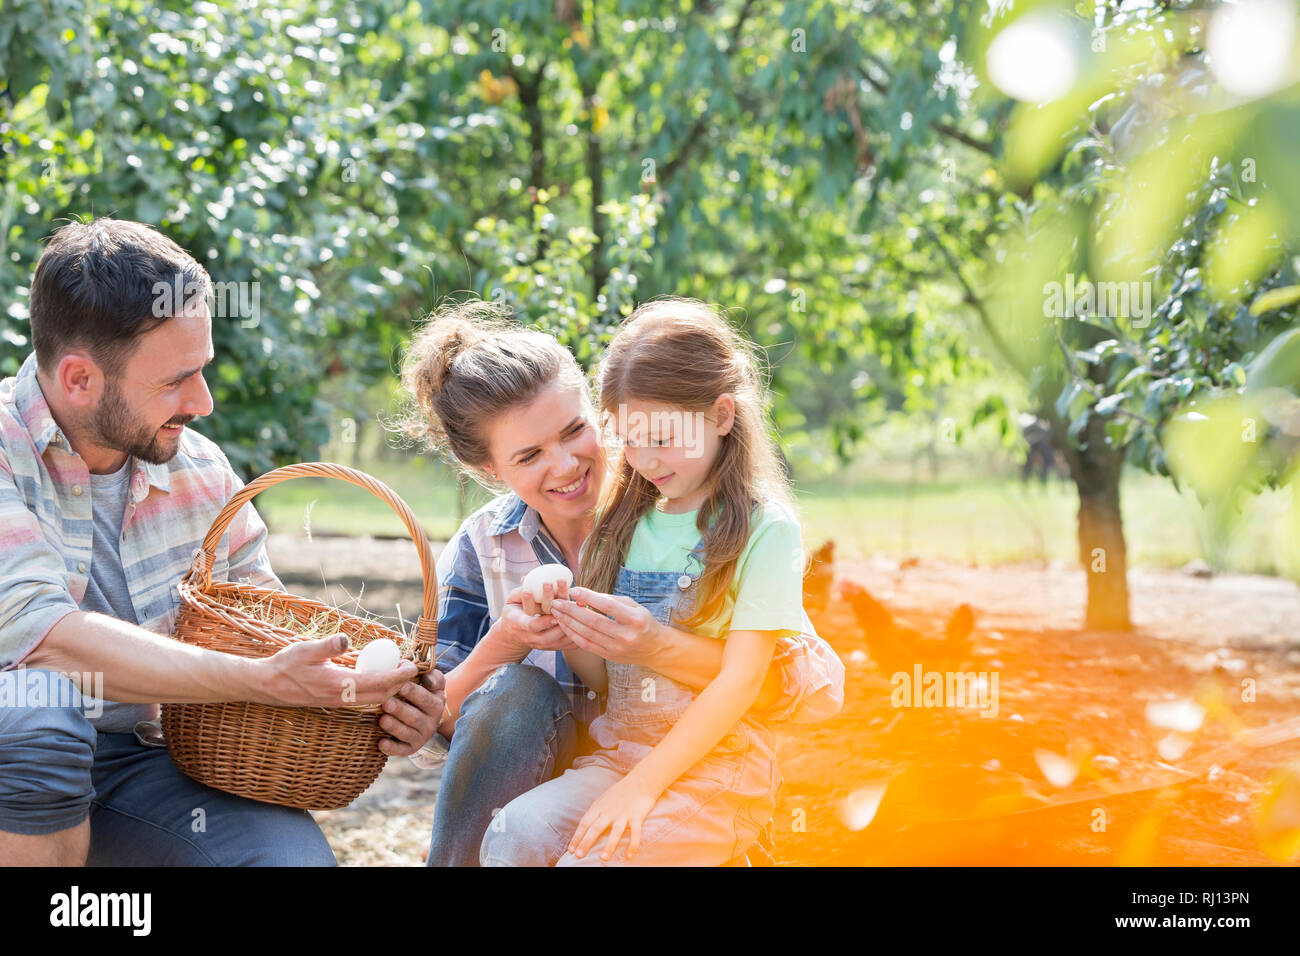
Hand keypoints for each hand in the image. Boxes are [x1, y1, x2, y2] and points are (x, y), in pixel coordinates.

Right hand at [260, 635, 417, 707]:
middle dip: (400, 684)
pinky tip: (379, 675)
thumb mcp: (304, 650)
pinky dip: (377, 689)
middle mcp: (342, 697)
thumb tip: (346, 639)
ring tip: (398, 670)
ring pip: (374, 699)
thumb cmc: (285, 665)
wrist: (267, 685)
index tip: (412, 666)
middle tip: (409, 666)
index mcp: (338, 685)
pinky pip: (364, 698)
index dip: (399, 676)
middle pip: (382, 695)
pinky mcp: (336, 701)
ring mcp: (339, 702)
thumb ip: (327, 646)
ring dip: (390, 688)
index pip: (378, 683)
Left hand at [378, 668, 447, 755]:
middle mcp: (432, 722)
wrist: (425, 718)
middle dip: (401, 710)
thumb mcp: (432, 684)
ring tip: (382, 720)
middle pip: (416, 717)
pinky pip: (402, 750)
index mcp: (436, 704)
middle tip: (386, 703)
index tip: (401, 685)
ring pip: (408, 734)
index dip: (415, 693)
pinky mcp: (412, 748)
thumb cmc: (422, 694)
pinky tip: (381, 743)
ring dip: (395, 727)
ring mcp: (422, 736)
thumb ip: (431, 675)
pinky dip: (392, 748)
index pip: (427, 699)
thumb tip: (423, 674)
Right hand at [494, 584, 574, 655]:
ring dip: (570, 626)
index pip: (532, 625)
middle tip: (571, 603)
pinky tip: (581, 620)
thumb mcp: (512, 600)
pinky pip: (567, 645)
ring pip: (559, 641)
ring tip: (578, 609)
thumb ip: (519, 591)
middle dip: (561, 619)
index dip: (543, 617)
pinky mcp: (552, 647)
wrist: (515, 632)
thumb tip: (526, 578)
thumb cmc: (515, 611)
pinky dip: (575, 634)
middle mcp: (530, 638)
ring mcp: (541, 645)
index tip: (554, 604)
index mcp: (518, 624)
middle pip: (548, 635)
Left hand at [550, 587, 663, 665]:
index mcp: (635, 619)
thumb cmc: (642, 621)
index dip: (588, 597)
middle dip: (572, 610)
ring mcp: (617, 648)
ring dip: (568, 622)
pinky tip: (564, 625)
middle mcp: (626, 635)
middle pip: (594, 621)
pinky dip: (573, 635)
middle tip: (557, 602)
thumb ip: (611, 599)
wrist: (655, 648)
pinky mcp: (609, 656)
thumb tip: (585, 595)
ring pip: (587, 634)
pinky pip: (587, 645)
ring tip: (556, 612)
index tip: (573, 590)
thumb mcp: (633, 605)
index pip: (608, 606)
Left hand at [568, 774, 659, 861]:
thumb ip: (595, 812)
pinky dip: (633, 844)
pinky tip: (630, 856)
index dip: (577, 837)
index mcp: (599, 807)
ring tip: (603, 859)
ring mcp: (623, 814)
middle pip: (596, 828)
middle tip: (579, 856)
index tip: (571, 850)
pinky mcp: (637, 815)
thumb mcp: (603, 800)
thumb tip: (584, 827)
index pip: (585, 823)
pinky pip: (636, 832)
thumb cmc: (619, 793)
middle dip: (586, 842)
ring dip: (609, 845)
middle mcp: (609, 811)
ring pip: (615, 831)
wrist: (639, 781)